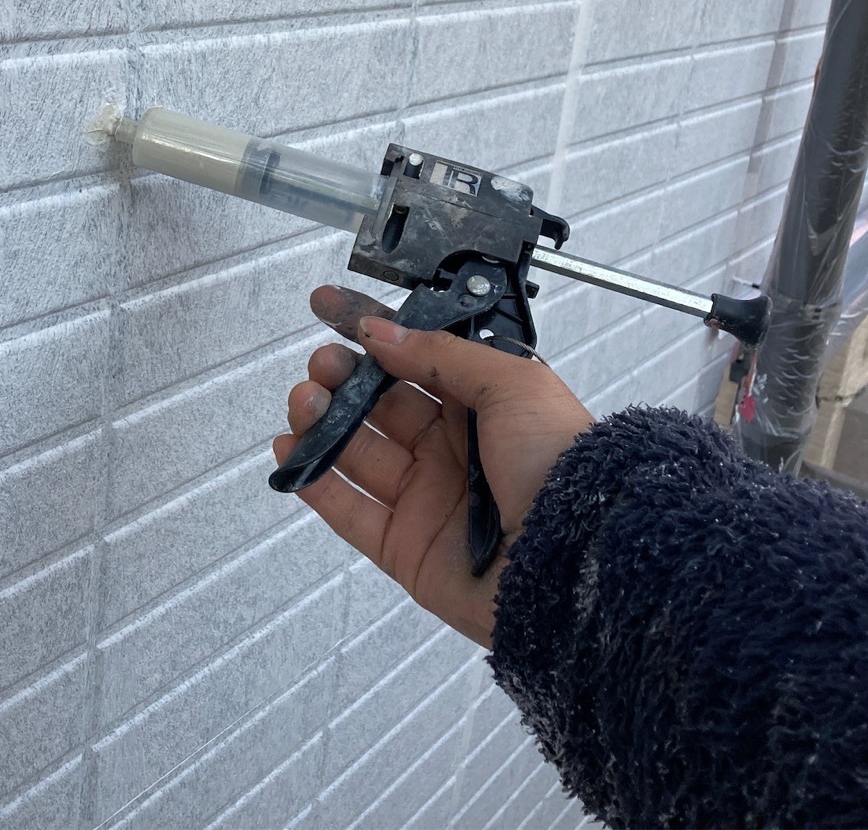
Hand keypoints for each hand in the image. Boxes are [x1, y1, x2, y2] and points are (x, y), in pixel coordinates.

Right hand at [272, 285, 593, 647]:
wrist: (575, 555)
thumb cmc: (559, 462)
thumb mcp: (512, 384)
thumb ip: (440, 355)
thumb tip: (381, 332)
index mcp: (482, 406)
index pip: (416, 360)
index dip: (373, 334)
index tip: (331, 311)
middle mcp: (451, 450)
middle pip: (378, 406)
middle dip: (342, 379)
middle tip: (322, 366)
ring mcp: (426, 499)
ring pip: (357, 453)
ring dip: (322, 422)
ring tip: (303, 402)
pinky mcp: (404, 546)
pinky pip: (349, 511)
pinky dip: (315, 480)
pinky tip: (291, 451)